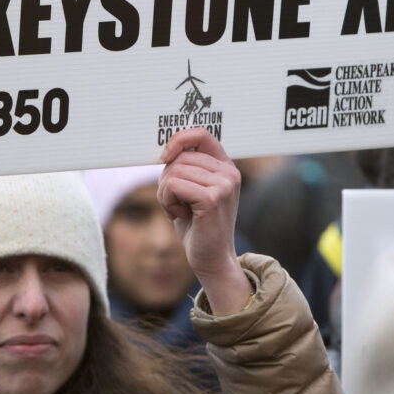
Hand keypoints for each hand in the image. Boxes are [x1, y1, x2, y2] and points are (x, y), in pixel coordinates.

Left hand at [158, 128, 252, 314]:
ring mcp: (224, 185)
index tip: (164, 156)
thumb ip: (185, 168)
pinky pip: (173, 185)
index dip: (178, 140)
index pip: (201, 134)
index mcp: (226, 167)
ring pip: (174, 171)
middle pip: (181, 157)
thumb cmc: (198, 225)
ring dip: (165, 193)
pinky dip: (167, 202)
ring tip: (178, 210)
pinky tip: (179, 215)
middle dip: (166, 179)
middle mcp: (229, 173)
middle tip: (174, 202)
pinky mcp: (213, 198)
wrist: (211, 259)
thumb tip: (165, 150)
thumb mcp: (192, 190)